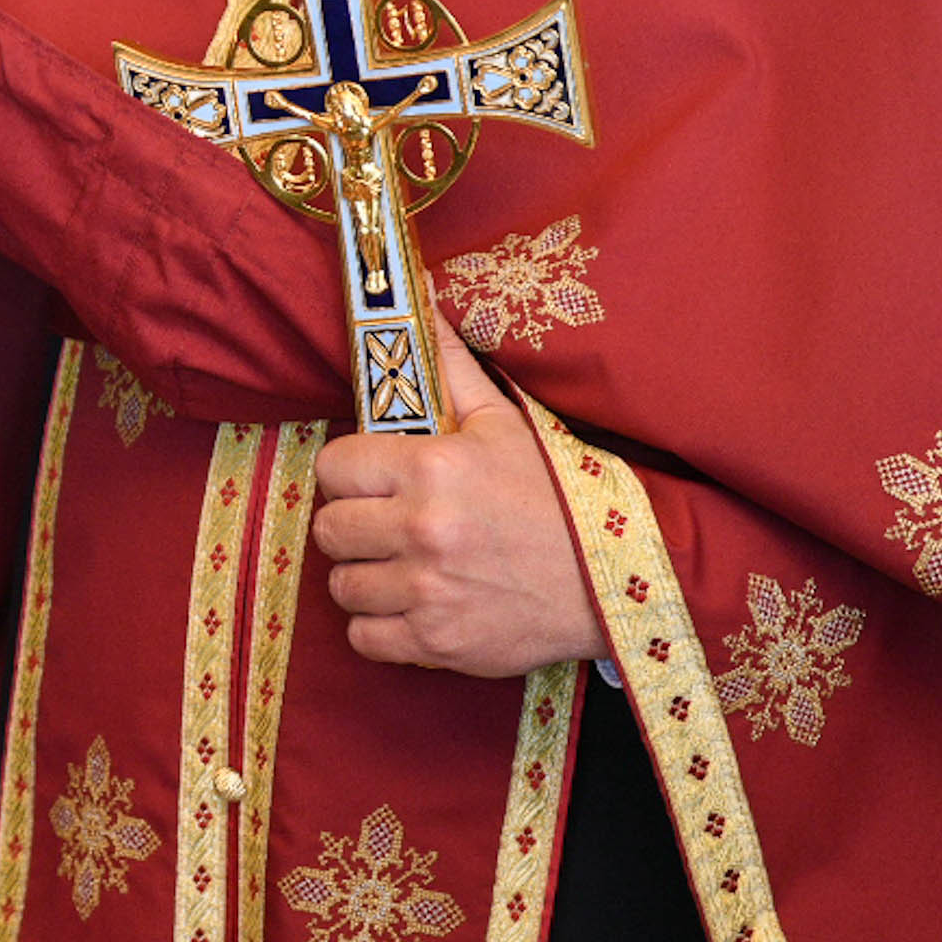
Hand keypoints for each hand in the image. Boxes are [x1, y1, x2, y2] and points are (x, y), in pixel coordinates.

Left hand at [308, 328, 608, 676]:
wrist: (613, 579)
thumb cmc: (554, 495)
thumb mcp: (504, 421)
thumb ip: (448, 366)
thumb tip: (416, 298)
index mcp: (432, 467)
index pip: (333, 467)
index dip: (348, 473)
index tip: (370, 480)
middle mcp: (423, 529)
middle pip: (329, 528)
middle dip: (352, 524)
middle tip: (384, 524)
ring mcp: (428, 591)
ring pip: (341, 585)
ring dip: (365, 576)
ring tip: (400, 565)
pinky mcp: (438, 644)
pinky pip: (365, 638)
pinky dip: (380, 626)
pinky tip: (411, 605)